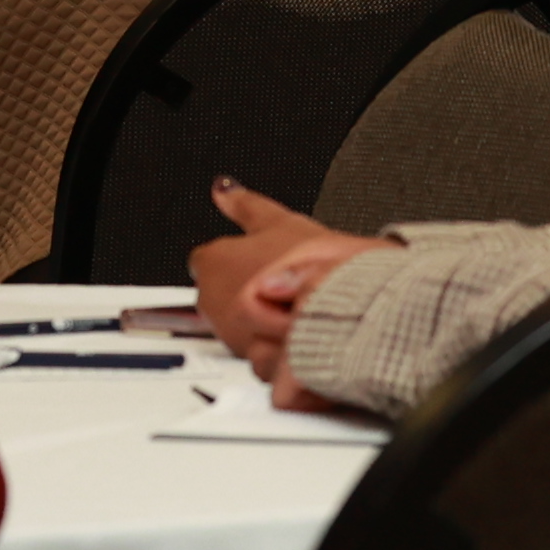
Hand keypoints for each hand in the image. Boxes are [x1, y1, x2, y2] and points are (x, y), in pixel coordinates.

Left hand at [191, 180, 387, 400]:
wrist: (342, 313)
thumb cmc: (314, 267)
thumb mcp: (280, 222)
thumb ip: (245, 205)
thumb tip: (222, 187)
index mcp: (213, 262)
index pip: (207, 258)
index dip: (235, 258)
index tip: (256, 259)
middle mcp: (211, 301)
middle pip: (220, 293)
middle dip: (244, 290)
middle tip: (279, 280)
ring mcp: (231, 335)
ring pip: (239, 324)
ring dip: (259, 317)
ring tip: (294, 303)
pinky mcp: (253, 362)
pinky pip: (258, 352)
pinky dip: (273, 344)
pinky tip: (296, 331)